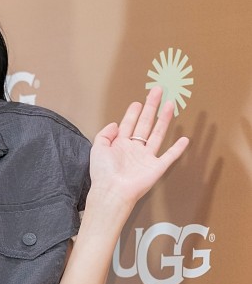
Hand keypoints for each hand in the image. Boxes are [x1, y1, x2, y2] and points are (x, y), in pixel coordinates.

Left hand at [89, 86, 189, 208]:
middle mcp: (134, 149)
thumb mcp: (98, 148)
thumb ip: (105, 134)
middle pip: (145, 124)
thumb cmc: (103, 172)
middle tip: (157, 91)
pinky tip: (185, 139)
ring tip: (170, 104)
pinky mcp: (156, 168)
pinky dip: (177, 149)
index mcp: (120, 145)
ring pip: (157, 135)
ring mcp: (146, 158)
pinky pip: (169, 157)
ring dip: (164, 120)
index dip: (133, 112)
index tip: (138, 101)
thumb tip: (115, 124)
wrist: (112, 191)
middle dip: (151, 107)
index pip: (128, 124)